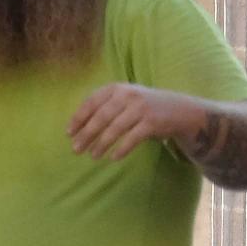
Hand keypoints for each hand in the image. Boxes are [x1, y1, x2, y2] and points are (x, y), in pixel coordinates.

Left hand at [67, 82, 206, 161]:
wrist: (178, 109)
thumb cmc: (143, 106)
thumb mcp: (124, 99)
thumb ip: (105, 106)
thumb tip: (78, 126)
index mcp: (117, 88)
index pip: (92, 101)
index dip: (79, 117)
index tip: (68, 133)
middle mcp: (128, 95)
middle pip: (101, 116)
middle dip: (87, 134)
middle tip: (75, 149)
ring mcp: (140, 108)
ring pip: (115, 128)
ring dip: (101, 144)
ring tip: (92, 156)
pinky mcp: (152, 122)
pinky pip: (132, 138)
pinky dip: (121, 149)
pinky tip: (113, 157)